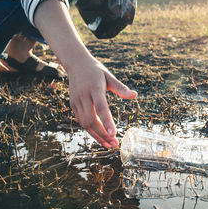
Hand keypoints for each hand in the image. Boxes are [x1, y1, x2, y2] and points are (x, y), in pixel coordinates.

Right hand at [32, 0, 136, 146]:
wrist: (75, 63)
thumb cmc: (96, 70)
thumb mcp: (109, 76)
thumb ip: (121, 88)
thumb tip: (135, 95)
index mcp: (94, 87)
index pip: (101, 107)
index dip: (107, 122)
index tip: (114, 134)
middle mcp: (83, 96)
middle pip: (91, 120)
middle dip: (103, 134)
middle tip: (115, 144)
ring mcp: (76, 101)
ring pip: (85, 124)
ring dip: (97, 136)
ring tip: (109, 144)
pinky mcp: (73, 105)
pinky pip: (81, 121)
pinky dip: (91, 131)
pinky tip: (101, 137)